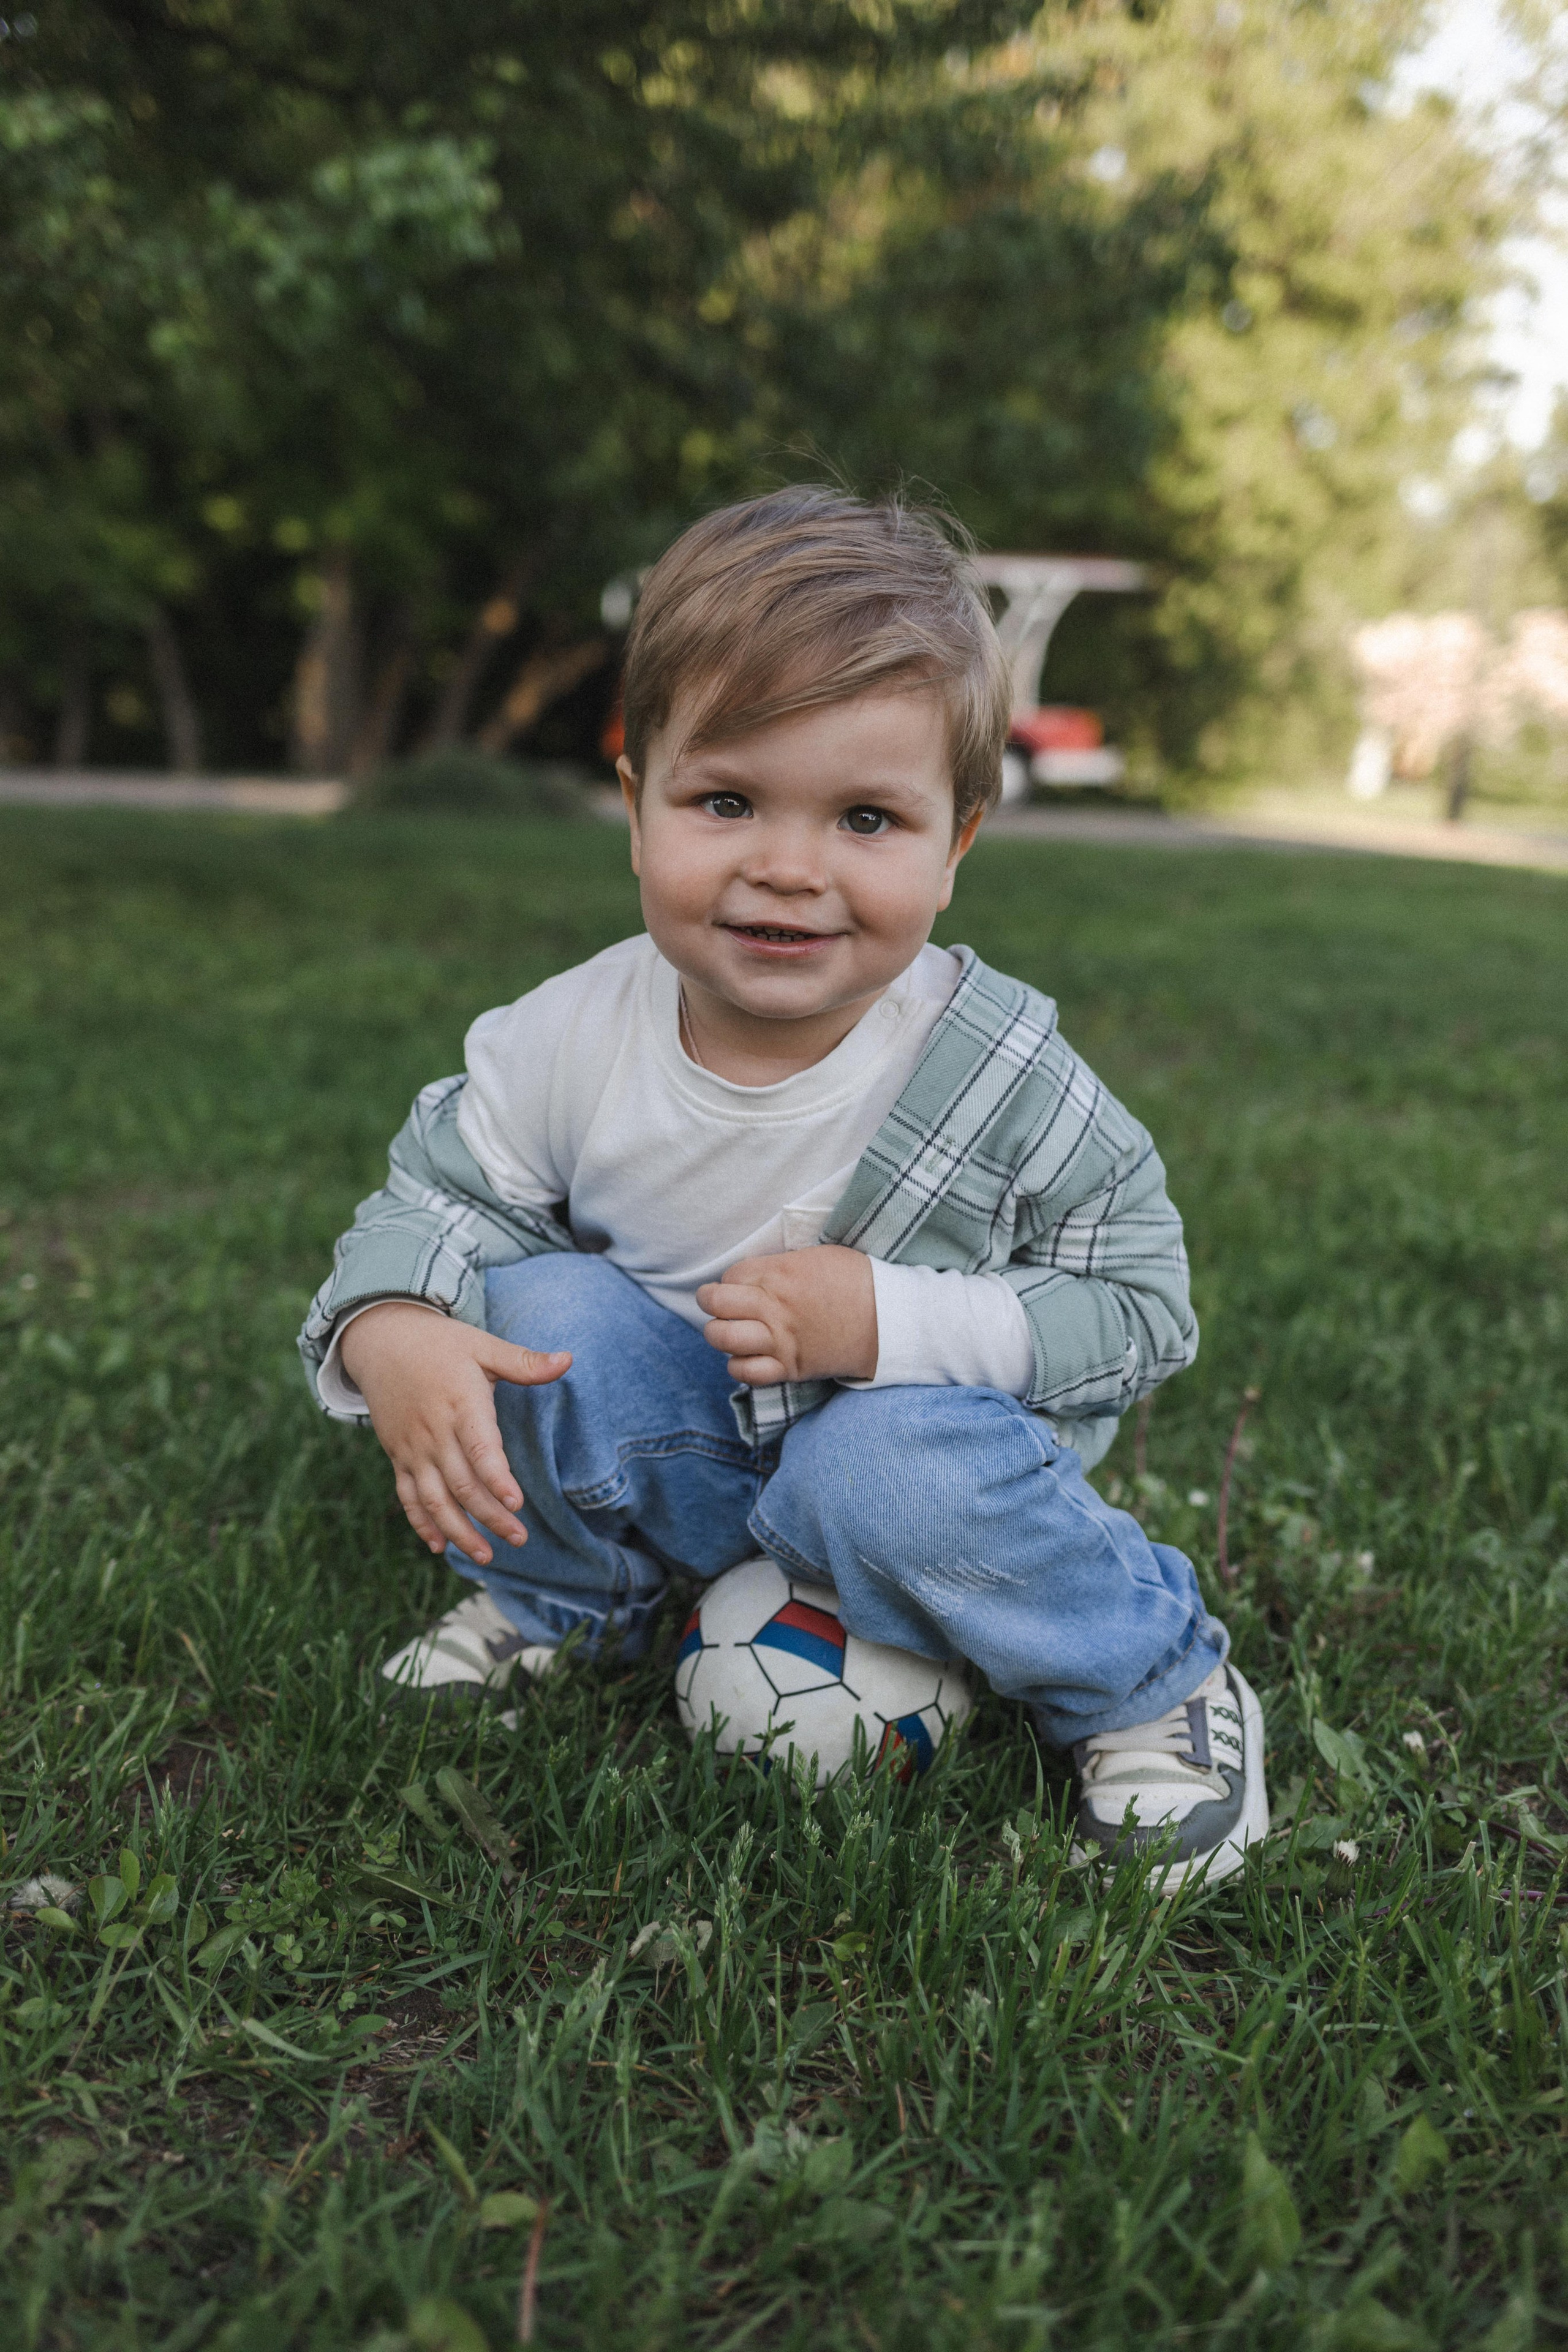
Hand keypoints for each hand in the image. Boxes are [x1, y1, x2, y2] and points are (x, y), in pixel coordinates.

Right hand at [338, 1301, 569, 1565]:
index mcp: (460, 1405)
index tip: (517, 1504)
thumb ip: (524, 1362)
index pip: (480, 1449)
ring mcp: (413, 1448)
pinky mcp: (398, 1456)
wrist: (382, 1341)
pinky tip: (438, 1545)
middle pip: (462, 1484)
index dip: (497, 1479)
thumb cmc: (442, 1345)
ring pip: (434, 1498)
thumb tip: (569, 1359)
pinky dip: (421, 1522)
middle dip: (489, 1517)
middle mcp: (434, 1432)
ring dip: (458, 1531)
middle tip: (519, 1539)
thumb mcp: (483, 1346)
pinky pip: (407, 1495)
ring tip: (485, 1557)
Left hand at [696, 1245, 876, 1384]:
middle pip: (716, 1304)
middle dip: (709, 1302)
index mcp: (779, 1274)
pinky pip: (746, 1372)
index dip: (729, 1280)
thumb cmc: (857, 1281)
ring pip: (723, 1338)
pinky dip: (738, 1366)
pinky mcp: (790, 1367)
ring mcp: (780, 1340)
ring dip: (719, 1334)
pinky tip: (745, 1357)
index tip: (738, 1285)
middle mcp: (773, 1307)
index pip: (730, 1276)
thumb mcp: (816, 1256)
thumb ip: (781, 1264)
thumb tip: (757, 1272)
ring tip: (728, 1330)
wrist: (888, 1320)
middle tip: (717, 1304)